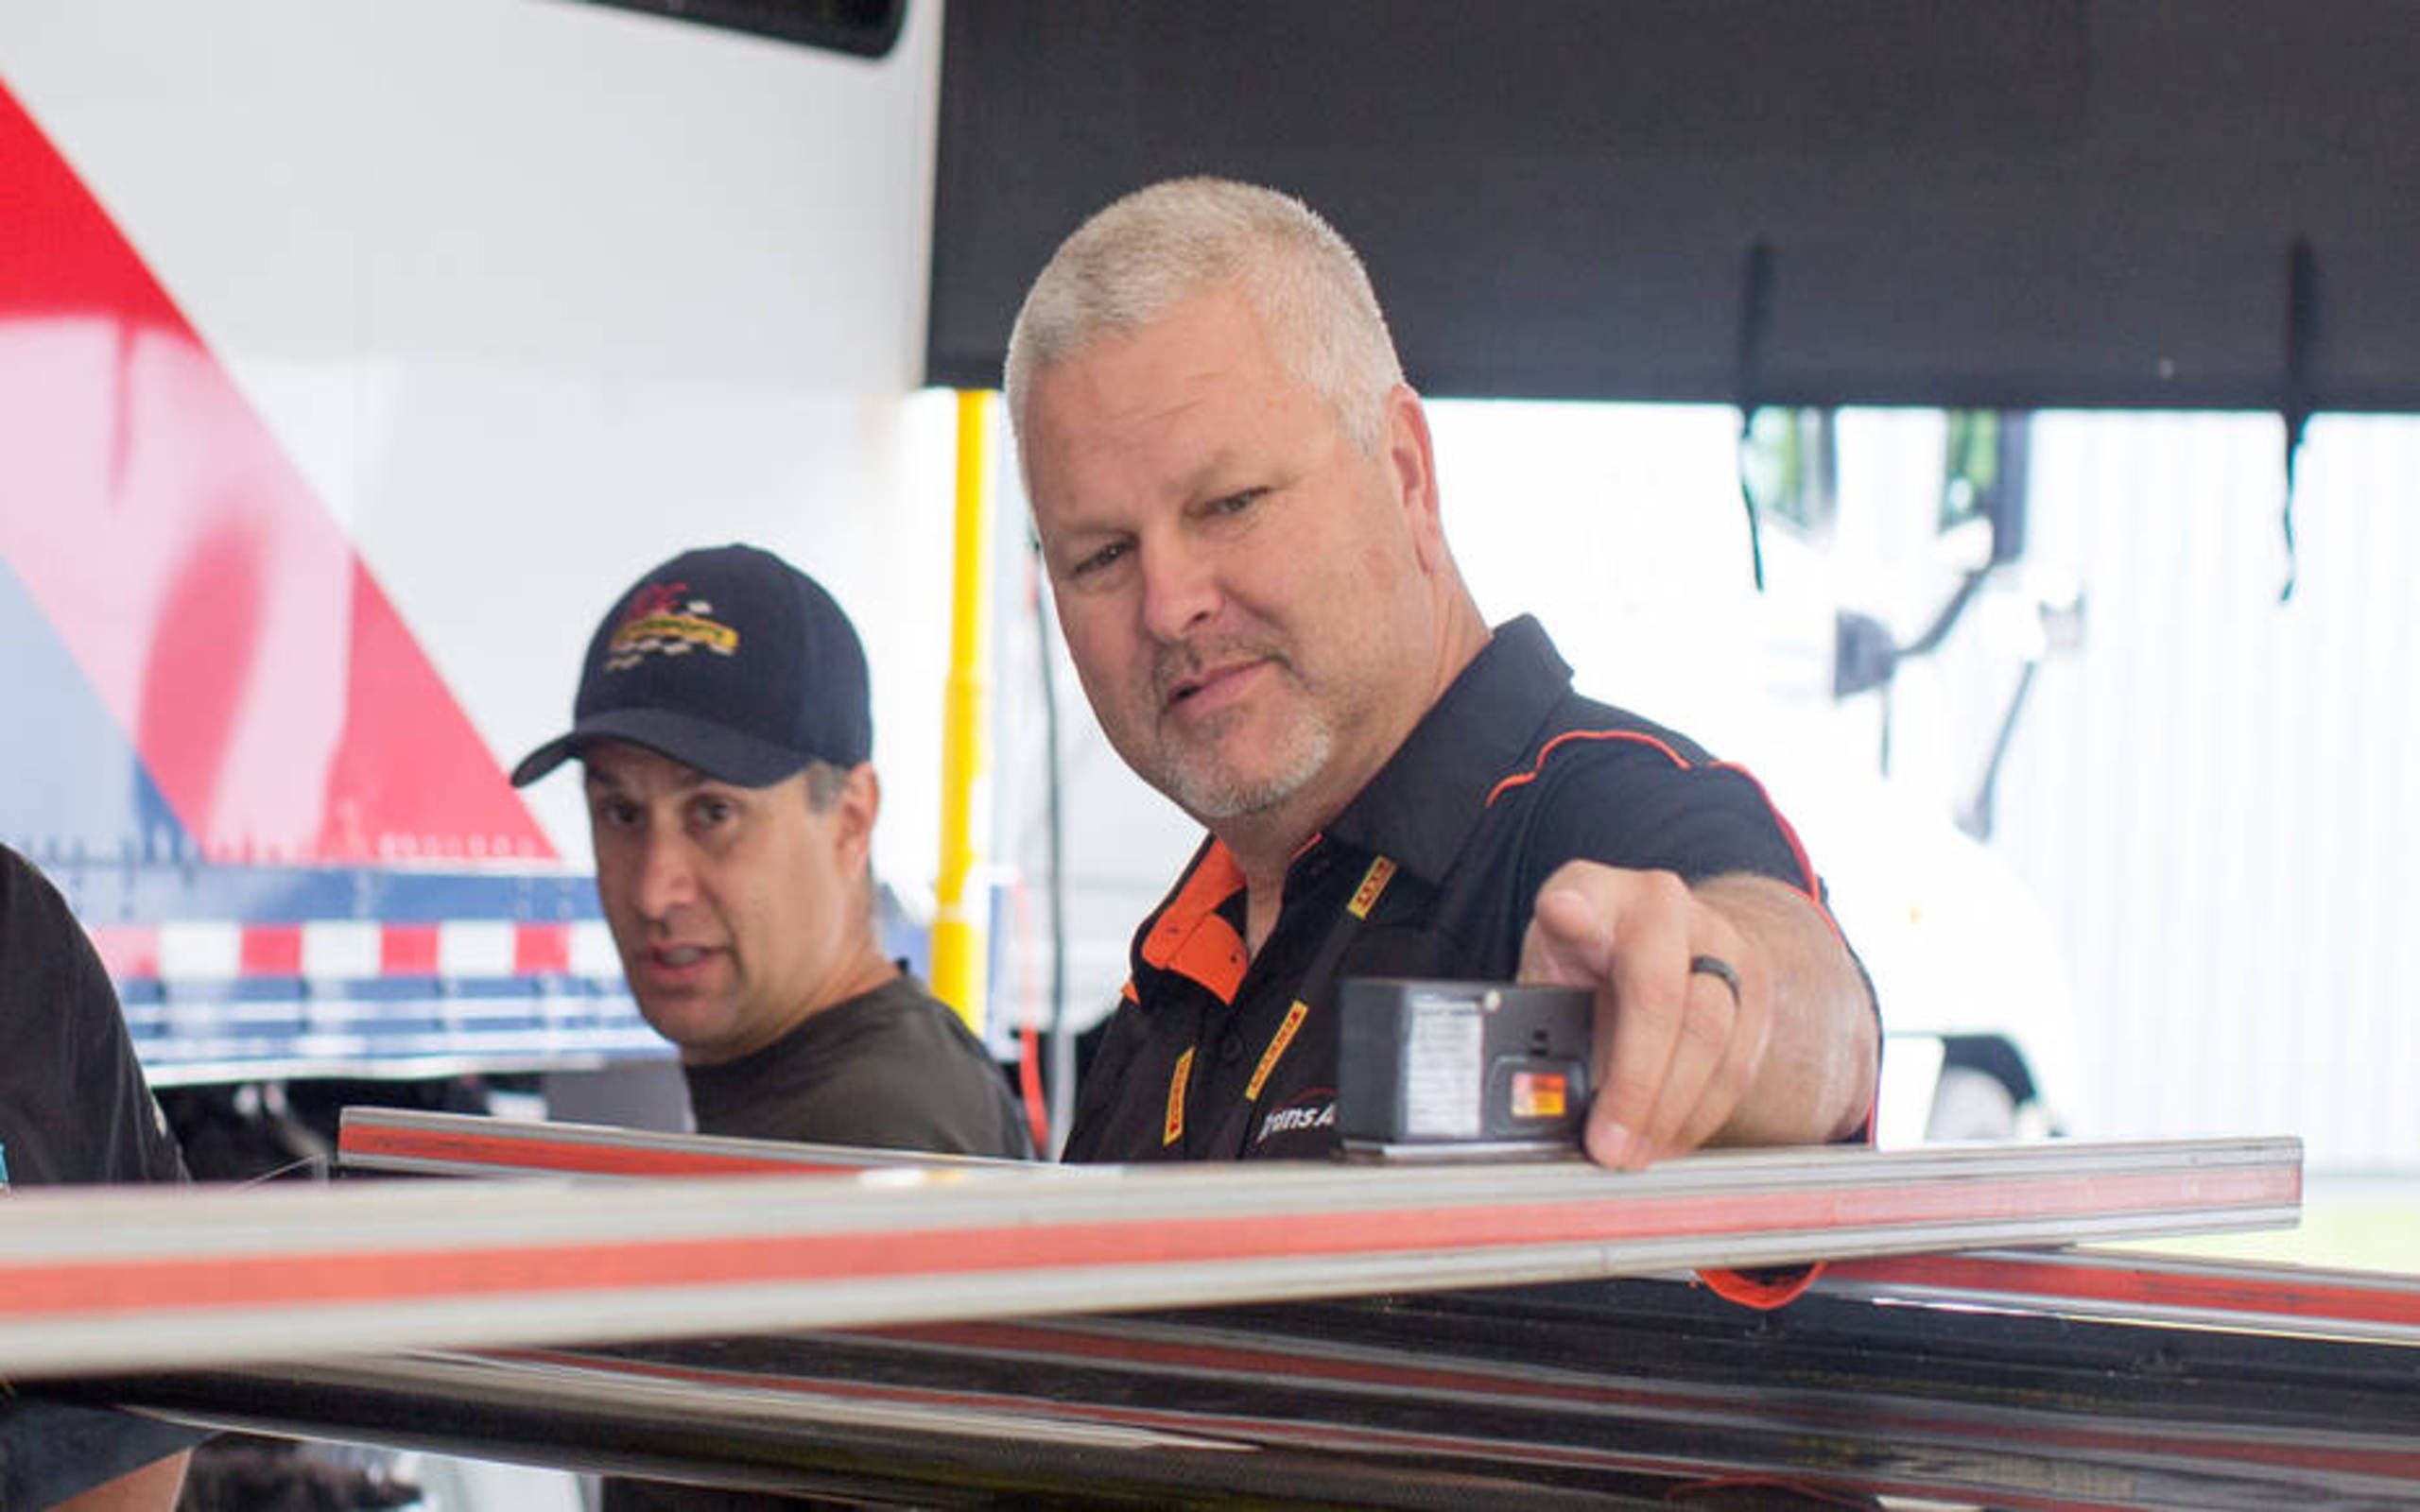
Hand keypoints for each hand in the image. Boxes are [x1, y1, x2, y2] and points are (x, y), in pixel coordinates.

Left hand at [1517, 862, 1770, 1169]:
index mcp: (1593, 892)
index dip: (1573, 909)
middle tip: (1609, 1146)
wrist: (1664, 938)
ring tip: (1636, 1155)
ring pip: (1711, 1036)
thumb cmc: (1588, 961)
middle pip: (1660, 994)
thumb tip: (1538, 1099)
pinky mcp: (1757, 983)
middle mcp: (1661, 903)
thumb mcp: (1547, 973)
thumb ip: (1537, 1019)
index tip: (1563, 914)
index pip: (1581, 896)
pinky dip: (1701, 1113)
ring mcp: (1718, 938)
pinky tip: (1669, 1138)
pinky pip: (1739, 1061)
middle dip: (1636, 1085)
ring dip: (1671, 1112)